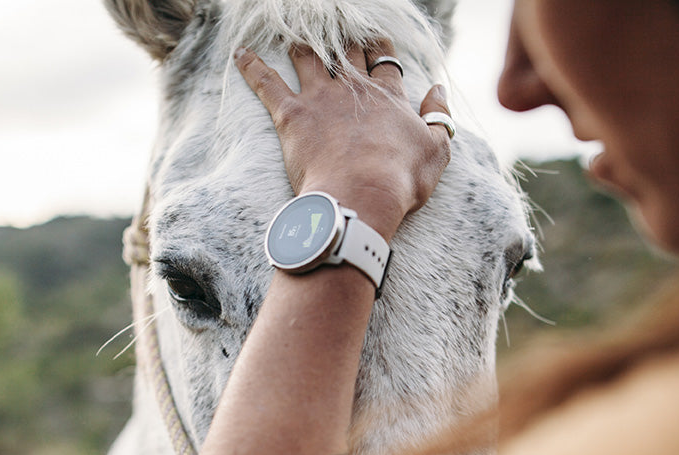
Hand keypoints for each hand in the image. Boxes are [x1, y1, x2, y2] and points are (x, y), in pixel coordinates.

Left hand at [235, 42, 452, 241]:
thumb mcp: (436, 151)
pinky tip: (239, 53)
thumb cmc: (400, 181)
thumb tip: (439, 90)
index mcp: (387, 97)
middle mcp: (353, 89)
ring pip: (307, 57)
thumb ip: (438, 117)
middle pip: (347, 52)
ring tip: (292, 36)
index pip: (384, 63)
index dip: (379, 52)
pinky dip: (251, 67)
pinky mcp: (292, 115)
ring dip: (300, 44)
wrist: (361, 196)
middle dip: (343, 40)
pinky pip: (266, 83)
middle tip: (336, 34)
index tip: (376, 46)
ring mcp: (321, 99)